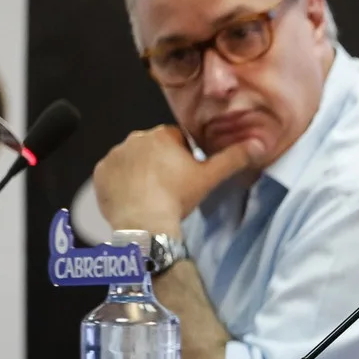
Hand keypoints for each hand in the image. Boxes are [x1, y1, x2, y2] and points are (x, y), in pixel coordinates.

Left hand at [92, 125, 264, 235]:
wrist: (144, 223)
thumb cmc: (177, 198)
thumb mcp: (210, 177)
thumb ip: (234, 158)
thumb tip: (258, 143)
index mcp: (161, 134)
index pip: (176, 140)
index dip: (184, 158)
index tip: (185, 176)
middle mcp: (134, 138)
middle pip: (153, 148)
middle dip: (160, 163)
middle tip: (169, 187)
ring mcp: (114, 155)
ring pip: (133, 160)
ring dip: (141, 172)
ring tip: (151, 194)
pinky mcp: (100, 172)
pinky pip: (113, 173)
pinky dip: (122, 182)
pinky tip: (133, 197)